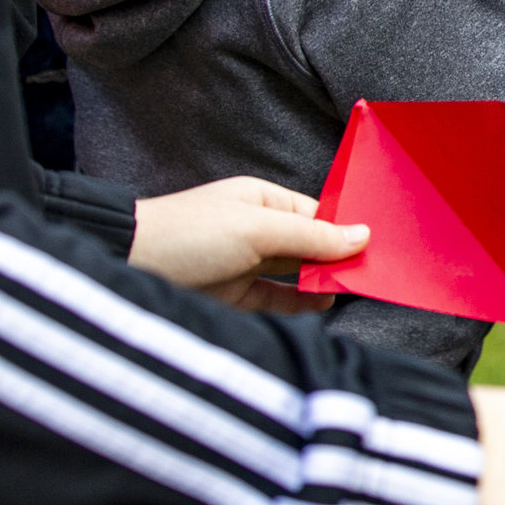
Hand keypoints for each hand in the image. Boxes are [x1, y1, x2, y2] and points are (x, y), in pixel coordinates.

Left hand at [127, 176, 369, 312]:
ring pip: (298, 274)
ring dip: (323, 282)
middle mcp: (256, 230)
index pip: (317, 215)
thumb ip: (312, 237)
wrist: (125, 268)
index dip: (346, 230)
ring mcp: (246, 263)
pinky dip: (302, 303)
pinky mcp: (236, 295)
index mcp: (262, 201)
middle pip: (311, 245)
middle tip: (374, 274)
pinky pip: (279, 298)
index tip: (378, 247)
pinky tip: (323, 304)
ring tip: (353, 289)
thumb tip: (363, 236)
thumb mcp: (257, 229)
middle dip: (339, 258)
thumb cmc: (187, 235)